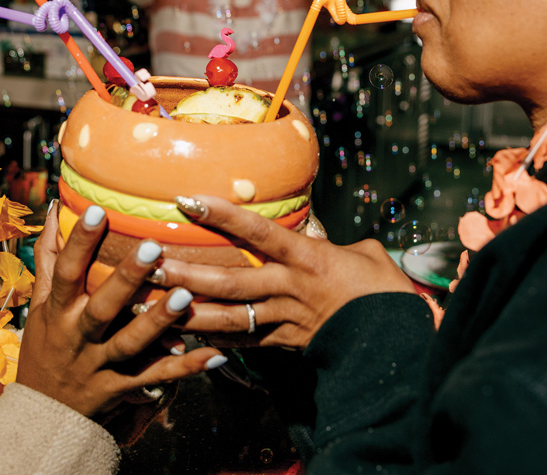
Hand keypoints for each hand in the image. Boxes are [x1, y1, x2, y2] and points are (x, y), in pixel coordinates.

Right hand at [16, 203, 223, 417]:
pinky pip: (156, 379)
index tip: (97, 211)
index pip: (67, 274)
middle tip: (153, 247)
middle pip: (102, 307)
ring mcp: (99, 366)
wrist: (44, 420)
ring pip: (131, 343)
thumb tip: (55, 207)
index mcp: (58, 313)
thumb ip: (50, 258)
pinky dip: (185, 368)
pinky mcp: (121, 390)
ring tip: (185, 296)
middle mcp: (77, 338)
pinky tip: (214, 355)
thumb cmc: (45, 349)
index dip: (79, 243)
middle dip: (126, 279)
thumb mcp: (42, 306)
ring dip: (158, 321)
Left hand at [157, 196, 418, 349]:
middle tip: (149, 264)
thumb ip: (335, 242)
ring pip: (228, 317)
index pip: (257, 232)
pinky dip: (215, 340)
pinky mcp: (285, 345)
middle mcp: (289, 288)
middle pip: (229, 281)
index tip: (188, 199)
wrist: (397, 343)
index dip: (222, 215)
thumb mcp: (365, 254)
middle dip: (186, 274)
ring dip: (188, 311)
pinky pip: (243, 343)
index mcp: (308, 258)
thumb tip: (319, 234)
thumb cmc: (385, 292)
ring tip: (151, 304)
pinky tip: (186, 336)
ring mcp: (284, 319)